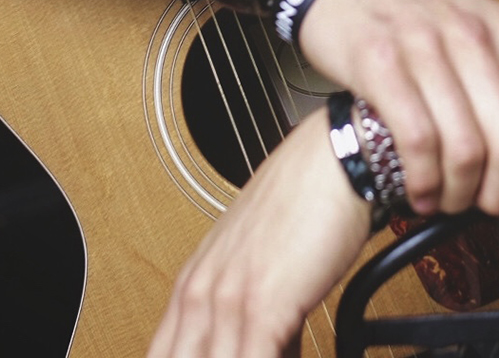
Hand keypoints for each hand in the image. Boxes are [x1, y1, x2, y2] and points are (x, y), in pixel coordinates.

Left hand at [147, 109, 371, 357]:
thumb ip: (254, 310)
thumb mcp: (264, 261)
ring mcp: (227, 300)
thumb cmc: (308, 200)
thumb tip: (266, 346)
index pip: (164, 355)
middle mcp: (201, 292)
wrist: (335, 159)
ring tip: (283, 353)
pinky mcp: (262, 306)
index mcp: (193, 282)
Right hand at [292, 0, 498, 217]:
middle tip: (493, 204)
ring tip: (448, 201)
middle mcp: (472, 35)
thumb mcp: (474, 15)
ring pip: (466, 150)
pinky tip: (417, 190)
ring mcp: (425, 49)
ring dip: (459, 194)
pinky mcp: (379, 64)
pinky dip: (421, 181)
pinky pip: (416, 141)